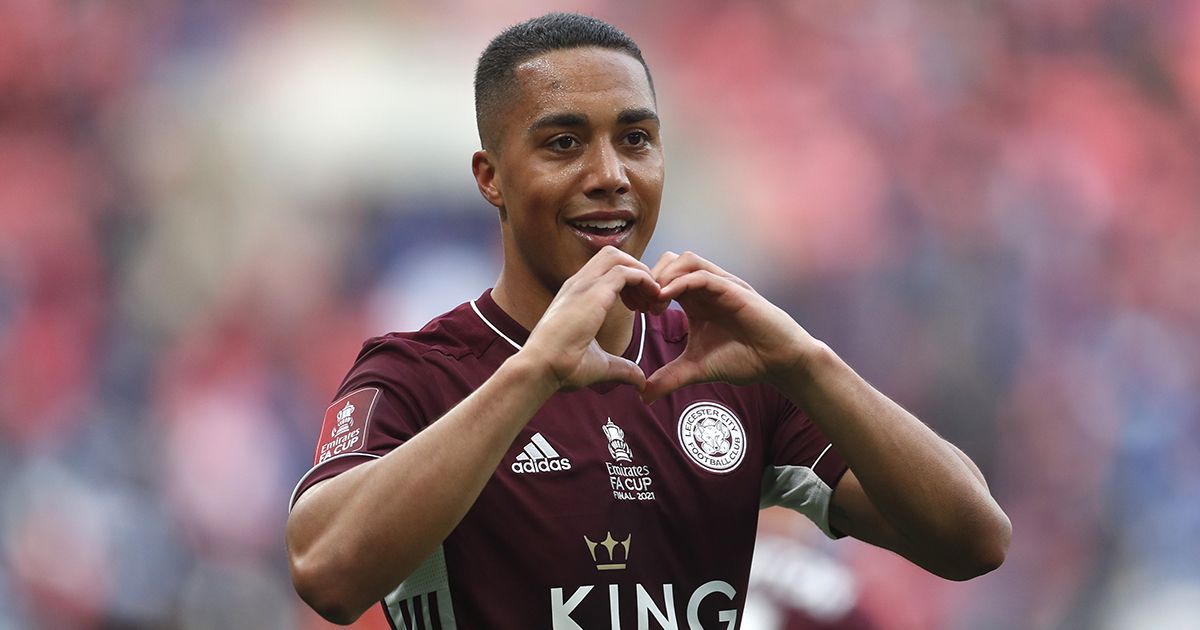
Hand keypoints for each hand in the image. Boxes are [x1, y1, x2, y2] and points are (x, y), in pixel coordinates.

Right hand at [521, 246, 668, 391]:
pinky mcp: (594, 292)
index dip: (628, 283)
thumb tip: (640, 381)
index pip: (605, 270)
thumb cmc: (561, 368)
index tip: (640, 308)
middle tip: (648, 301)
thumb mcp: (600, 365)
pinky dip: (645, 281)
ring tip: (652, 300)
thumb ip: (622, 368)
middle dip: (637, 270)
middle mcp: (578, 284)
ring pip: (620, 258)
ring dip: (642, 274)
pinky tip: (651, 301)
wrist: (540, 369)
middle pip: (613, 256)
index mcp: (576, 295)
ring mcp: (584, 285)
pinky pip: (627, 271)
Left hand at [641, 251, 818, 402]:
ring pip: (685, 260)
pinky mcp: (733, 290)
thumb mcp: (696, 369)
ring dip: (664, 276)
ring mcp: (720, 285)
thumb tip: (643, 397)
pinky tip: (665, 301)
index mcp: (695, 300)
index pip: (662, 277)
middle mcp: (706, 288)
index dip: (643, 289)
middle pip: (669, 260)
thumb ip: (669, 379)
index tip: (633, 310)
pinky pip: (702, 275)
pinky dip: (680, 282)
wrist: (778, 362)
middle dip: (649, 278)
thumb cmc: (743, 359)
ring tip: (654, 304)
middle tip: (641, 305)